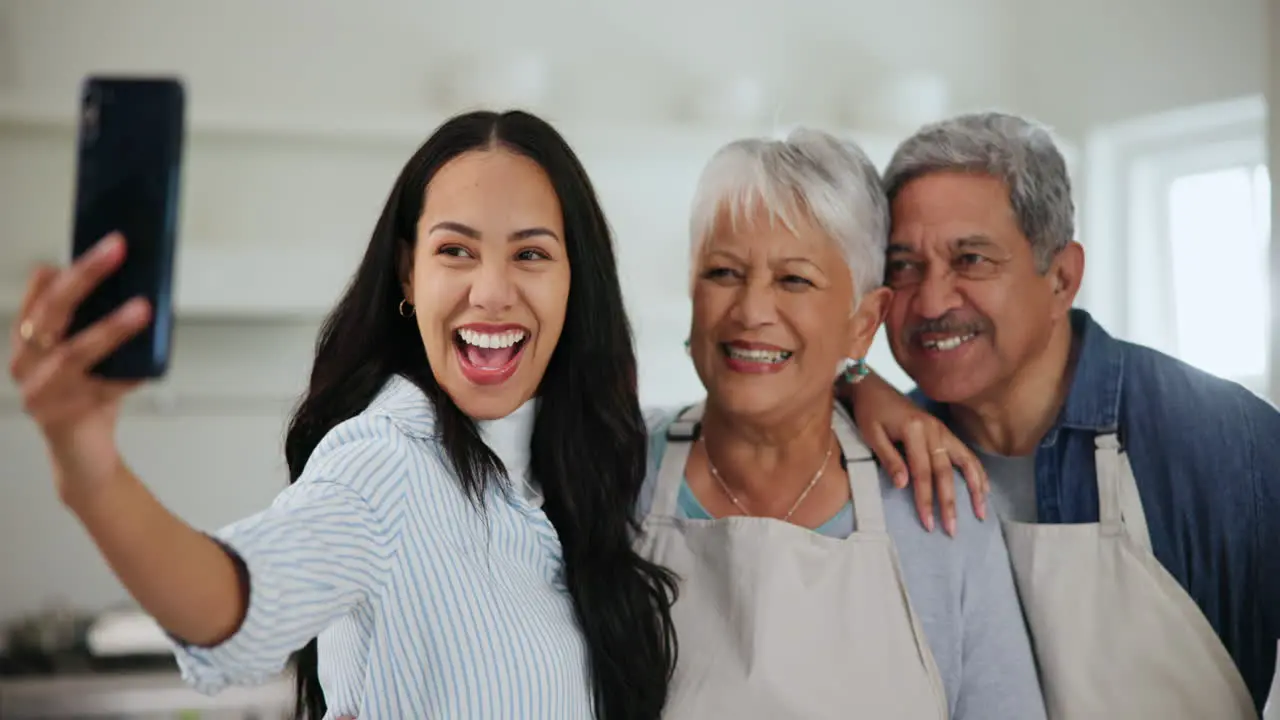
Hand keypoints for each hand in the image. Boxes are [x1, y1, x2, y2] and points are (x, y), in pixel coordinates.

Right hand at [7, 233, 151, 504]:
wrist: (82, 459)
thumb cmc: (87, 398)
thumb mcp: (86, 357)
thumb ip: (91, 325)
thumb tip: (129, 281)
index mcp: (27, 343)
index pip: (40, 297)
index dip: (63, 268)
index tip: (95, 242)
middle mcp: (25, 364)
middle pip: (53, 311)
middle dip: (85, 275)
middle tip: (117, 248)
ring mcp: (41, 393)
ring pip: (76, 352)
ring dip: (111, 327)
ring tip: (142, 307)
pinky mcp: (63, 418)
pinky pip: (104, 390)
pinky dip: (129, 375)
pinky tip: (150, 365)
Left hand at [841, 372, 987, 534]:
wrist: (874, 387)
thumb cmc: (870, 412)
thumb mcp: (872, 434)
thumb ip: (889, 458)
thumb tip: (903, 485)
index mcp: (914, 430)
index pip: (922, 473)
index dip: (925, 499)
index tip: (928, 522)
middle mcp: (934, 430)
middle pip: (945, 472)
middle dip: (949, 503)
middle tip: (951, 529)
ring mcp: (942, 430)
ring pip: (965, 462)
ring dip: (974, 488)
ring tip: (980, 513)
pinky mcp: (944, 431)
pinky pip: (966, 453)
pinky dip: (977, 472)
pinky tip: (983, 489)